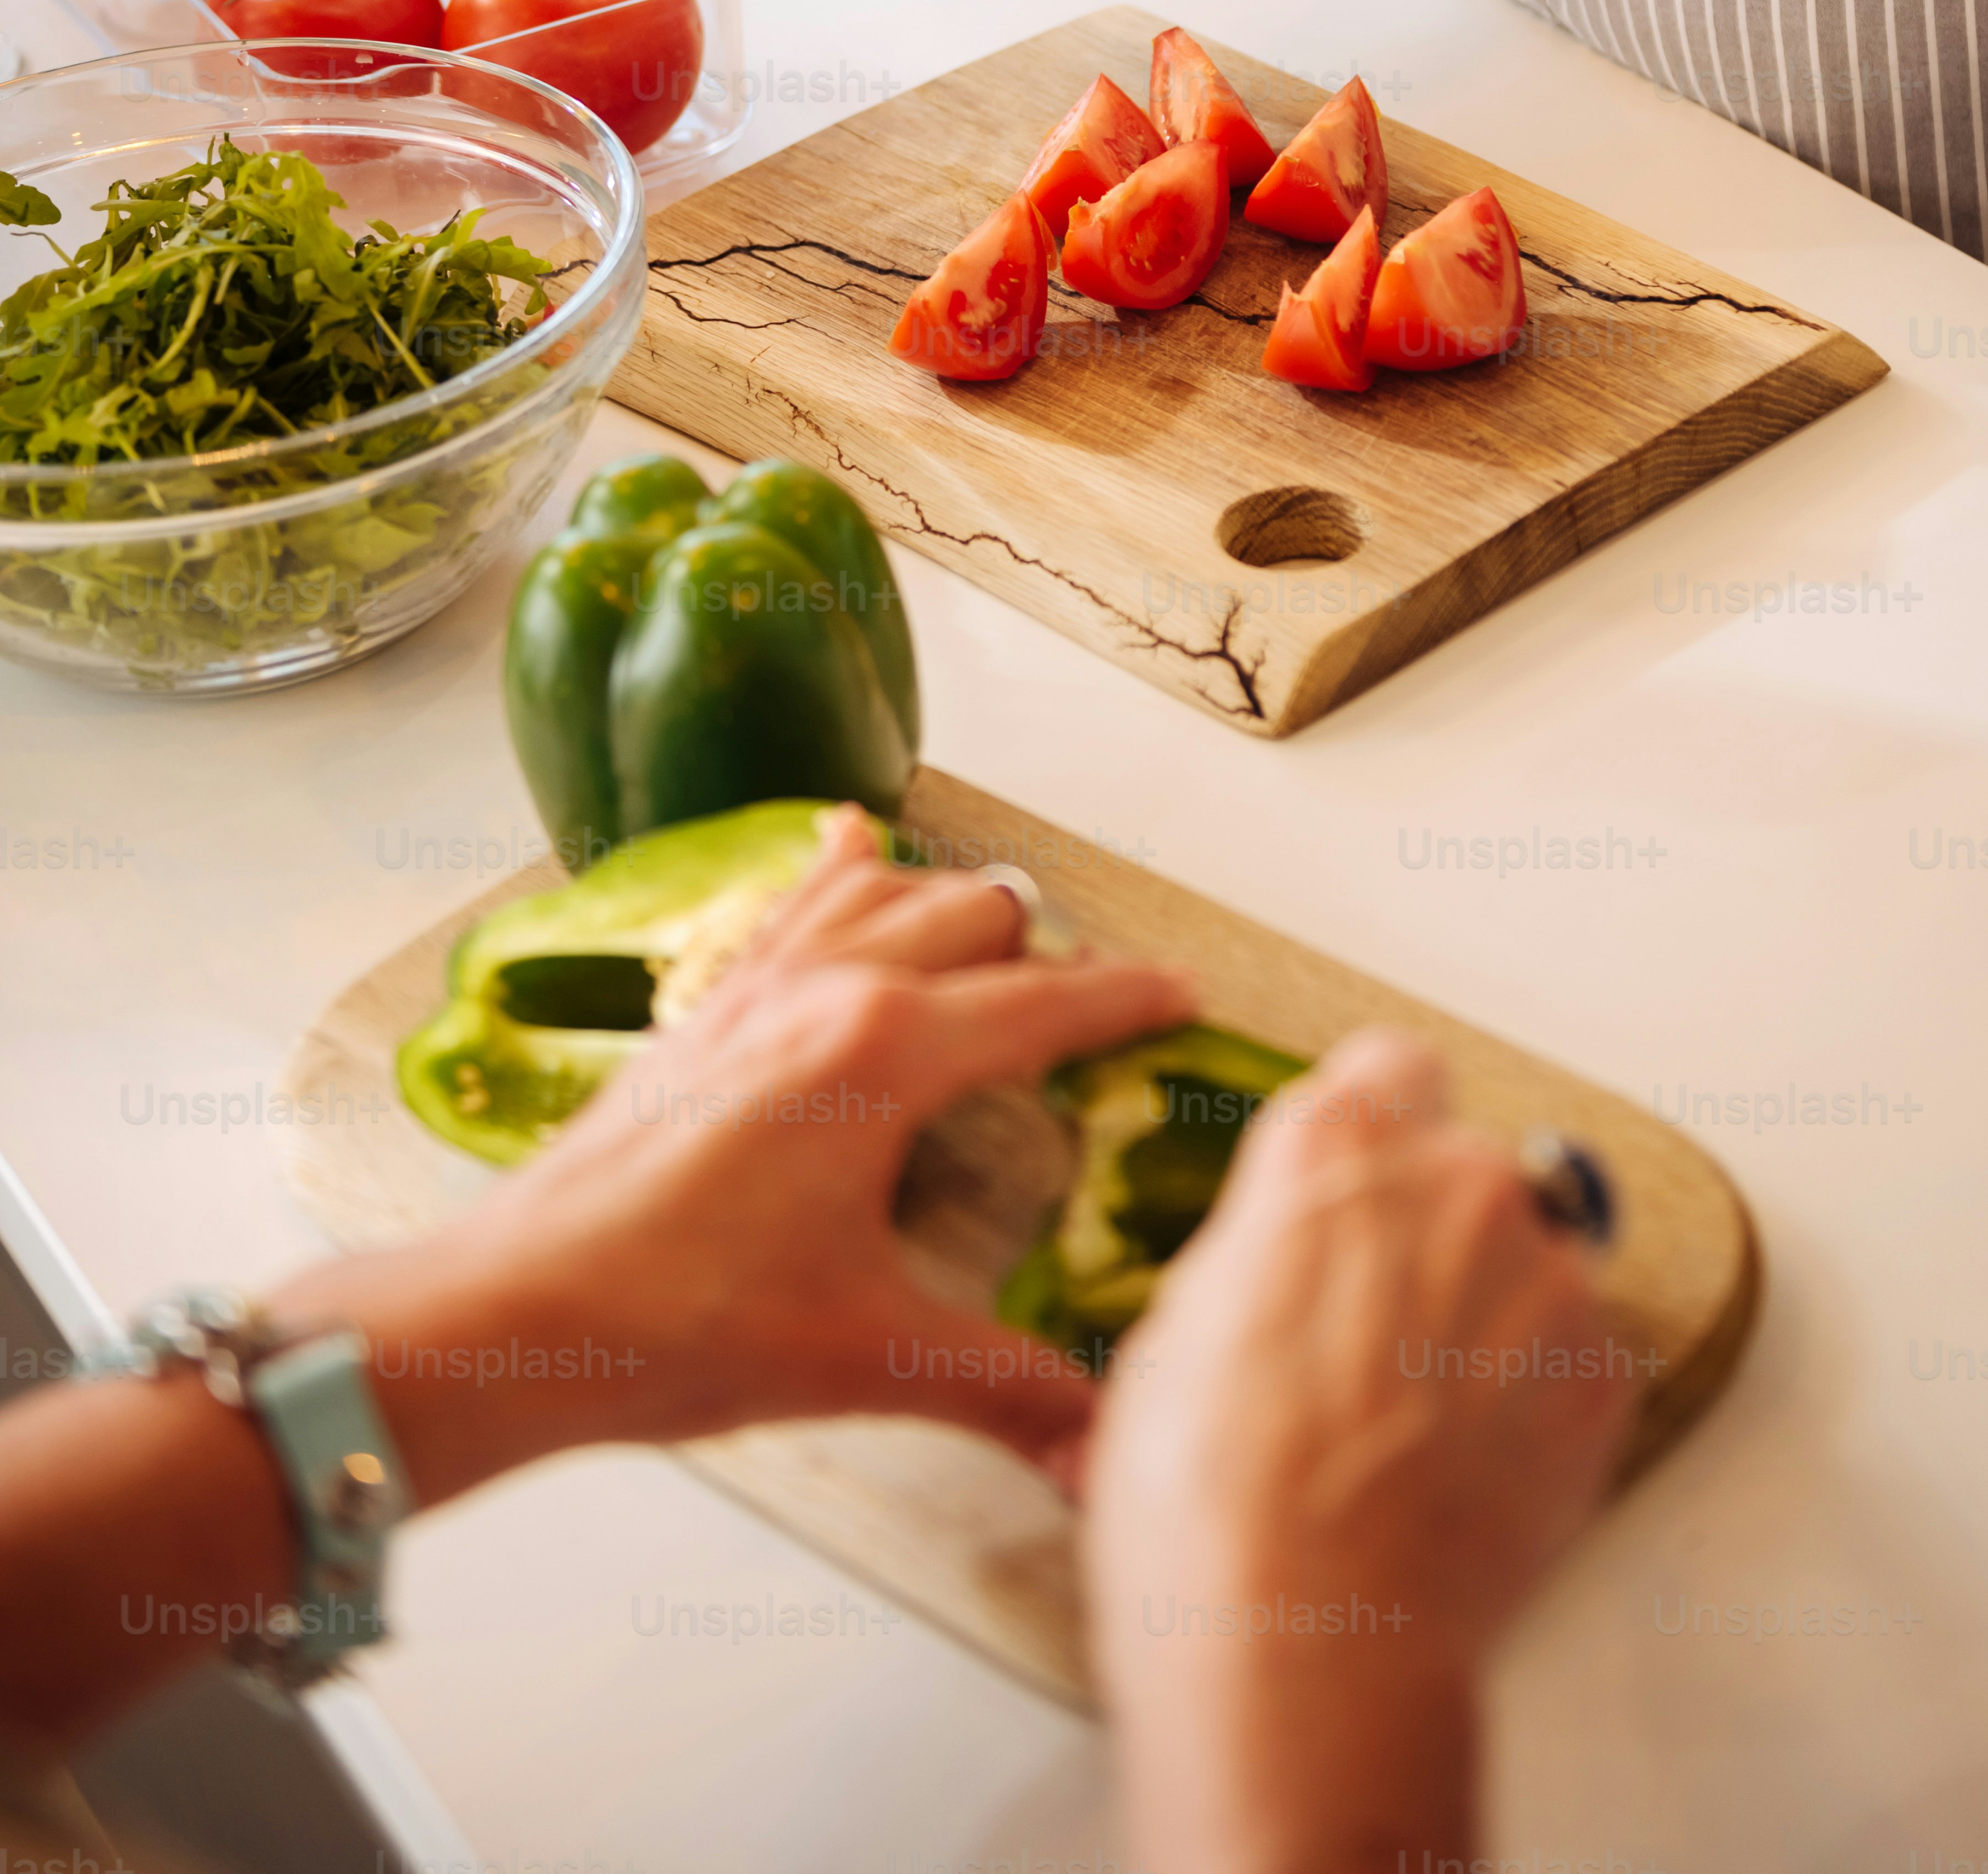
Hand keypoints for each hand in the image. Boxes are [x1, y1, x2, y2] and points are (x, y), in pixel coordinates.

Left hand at [277, 806, 1198, 1497]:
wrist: (519, 1315)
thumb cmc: (679, 1327)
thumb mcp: (866, 1357)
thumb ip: (999, 1385)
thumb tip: (1096, 1434)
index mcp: (884, 1054)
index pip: (1043, 1003)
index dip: (1125, 999)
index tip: (1182, 995)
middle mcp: (827, 988)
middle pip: (975, 918)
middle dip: (1048, 954)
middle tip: (1094, 1010)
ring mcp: (756, 983)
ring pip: (888, 888)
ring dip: (954, 905)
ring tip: (1002, 939)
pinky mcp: (704, 1004)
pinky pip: (790, 898)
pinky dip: (838, 867)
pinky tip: (850, 838)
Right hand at [1082, 1031, 1635, 1873]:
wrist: (1305, 1658)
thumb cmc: (1210, 1513)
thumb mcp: (1174, 1338)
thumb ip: (1260, 1256)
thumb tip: (1285, 1266)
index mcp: (1334, 1151)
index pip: (1391, 1067)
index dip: (1373, 1131)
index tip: (1360, 1181)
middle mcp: (1457, 1188)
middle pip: (1465, 1171)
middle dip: (1429, 1236)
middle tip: (1370, 1340)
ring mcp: (1547, 1284)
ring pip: (1527, 1266)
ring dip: (1488, 1320)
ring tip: (1414, 1428)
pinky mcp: (1603, 1385)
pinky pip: (1573, 1359)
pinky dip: (1534, 1401)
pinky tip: (1463, 1470)